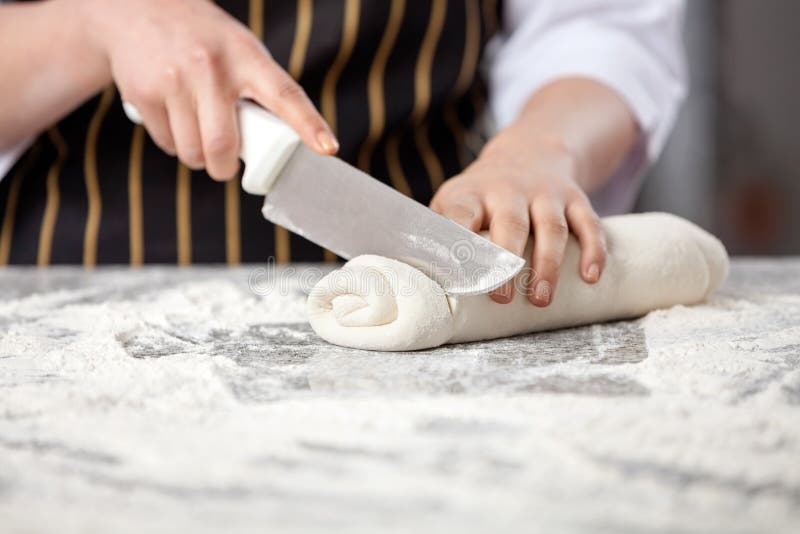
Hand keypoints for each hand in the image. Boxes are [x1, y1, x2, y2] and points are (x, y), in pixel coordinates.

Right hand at [79, 0, 337, 179]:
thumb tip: (277, 145)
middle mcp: (211, 67)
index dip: (308, 124)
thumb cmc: (203, 41)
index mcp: (246, 56)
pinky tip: (173, 118)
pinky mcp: (143, 93)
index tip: (327, 148)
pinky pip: (167, 144)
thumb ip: (259, 89)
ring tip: (196, 130)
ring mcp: (174, 80)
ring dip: (197, 156)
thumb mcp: (239, 50)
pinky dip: (174, 143)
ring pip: (193, 153)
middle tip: (224, 165)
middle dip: (224, 168)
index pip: (285, 94)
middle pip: (223, 146)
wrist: (137, 8)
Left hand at [430, 127, 606, 305]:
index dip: (461, 244)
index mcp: (470, 194)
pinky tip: (591, 278)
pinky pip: (589, 223)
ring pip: (551, 227)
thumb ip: (438, 237)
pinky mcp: (575, 198)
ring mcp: (545, 193)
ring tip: (542, 300)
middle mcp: (508, 189)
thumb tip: (415, 279)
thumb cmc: (481, 196)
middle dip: (506, 262)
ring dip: (548, 265)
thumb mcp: (453, 204)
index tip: (460, 275)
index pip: (461, 215)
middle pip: (510, 223)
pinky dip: (593, 250)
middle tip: (502, 299)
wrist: (528, 150)